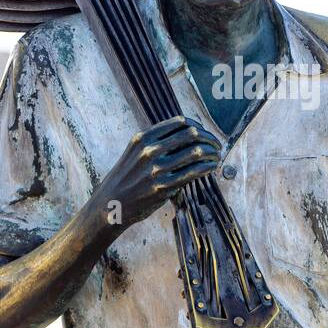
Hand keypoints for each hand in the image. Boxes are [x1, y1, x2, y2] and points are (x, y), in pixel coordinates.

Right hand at [94, 116, 221, 227]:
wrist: (110, 205)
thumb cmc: (126, 179)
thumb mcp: (135, 152)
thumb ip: (156, 142)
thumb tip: (188, 135)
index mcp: (143, 138)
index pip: (180, 122)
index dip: (198, 126)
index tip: (205, 133)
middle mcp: (149, 150)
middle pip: (191, 134)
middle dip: (209, 138)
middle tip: (216, 145)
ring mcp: (156, 169)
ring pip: (196, 152)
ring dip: (212, 153)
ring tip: (217, 156)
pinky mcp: (163, 187)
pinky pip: (194, 172)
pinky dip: (208, 167)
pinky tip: (212, 167)